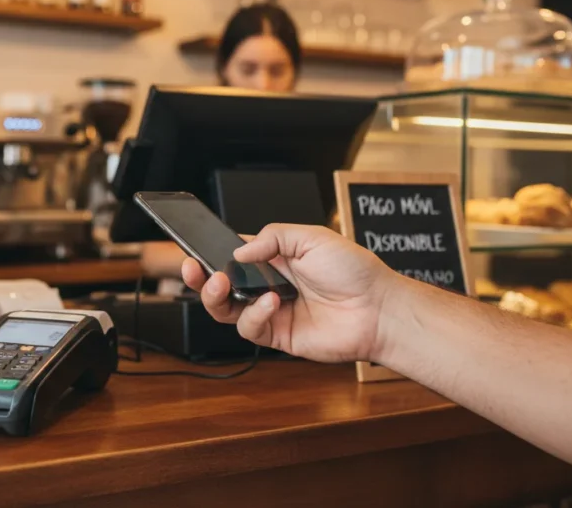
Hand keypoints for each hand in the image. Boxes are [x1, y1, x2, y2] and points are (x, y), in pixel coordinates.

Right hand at [181, 224, 395, 362]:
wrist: (378, 309)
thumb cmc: (354, 271)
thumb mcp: (312, 237)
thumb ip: (273, 237)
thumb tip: (239, 251)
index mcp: (274, 258)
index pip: (232, 254)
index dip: (211, 253)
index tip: (194, 249)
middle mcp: (268, 284)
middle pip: (221, 284)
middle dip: (200, 277)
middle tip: (193, 268)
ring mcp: (272, 311)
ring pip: (226, 309)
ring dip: (217, 297)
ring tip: (223, 285)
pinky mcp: (279, 335)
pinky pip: (250, 328)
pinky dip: (253, 314)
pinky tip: (271, 302)